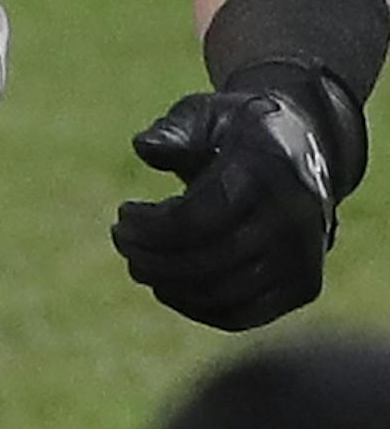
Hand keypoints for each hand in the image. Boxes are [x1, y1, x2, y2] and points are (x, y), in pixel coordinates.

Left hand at [112, 72, 351, 328]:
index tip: (122, 215)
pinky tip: (168, 284)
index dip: (149, 227)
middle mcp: (294, 217)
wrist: (307, 151)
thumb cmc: (239, 130)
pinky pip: (241, 315)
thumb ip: (176, 129)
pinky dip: (196, 307)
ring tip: (139, 262)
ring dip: (167, 284)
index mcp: (269, 169)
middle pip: (205, 262)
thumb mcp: (207, 113)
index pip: (197, 218)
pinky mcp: (304, 286)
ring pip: (221, 294)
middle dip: (150, 257)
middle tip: (122, 241)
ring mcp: (305, 257)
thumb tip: (145, 149)